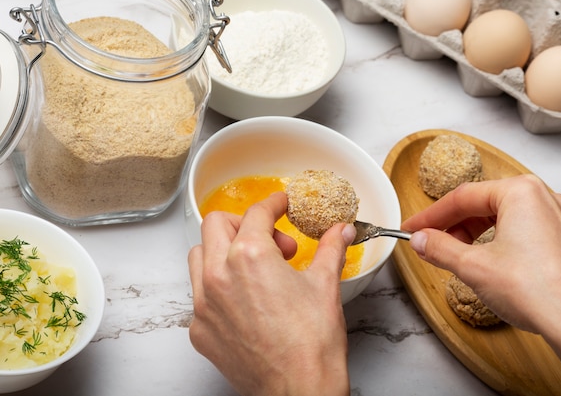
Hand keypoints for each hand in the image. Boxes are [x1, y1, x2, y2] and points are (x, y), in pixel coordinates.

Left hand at [188, 192, 353, 395]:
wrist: (300, 390)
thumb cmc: (312, 343)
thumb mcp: (325, 285)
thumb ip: (330, 248)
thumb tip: (340, 231)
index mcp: (250, 256)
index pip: (256, 212)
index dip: (273, 203)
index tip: (280, 205)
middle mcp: (219, 275)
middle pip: (216, 225)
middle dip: (244, 223)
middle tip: (273, 241)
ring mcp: (204, 305)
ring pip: (200, 257)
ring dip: (223, 251)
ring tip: (255, 267)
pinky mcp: (200, 330)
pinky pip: (200, 296)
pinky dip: (219, 288)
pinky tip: (246, 302)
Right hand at [401, 175, 560, 395]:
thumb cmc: (535, 290)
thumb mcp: (472, 267)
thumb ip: (440, 248)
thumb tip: (421, 240)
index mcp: (520, 192)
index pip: (462, 197)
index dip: (430, 216)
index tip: (413, 229)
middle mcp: (544, 197)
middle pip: (484, 204)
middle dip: (454, 225)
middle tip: (431, 243)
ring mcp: (560, 218)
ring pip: (505, 216)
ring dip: (475, 233)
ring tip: (457, 254)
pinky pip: (524, 229)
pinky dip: (500, 240)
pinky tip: (488, 260)